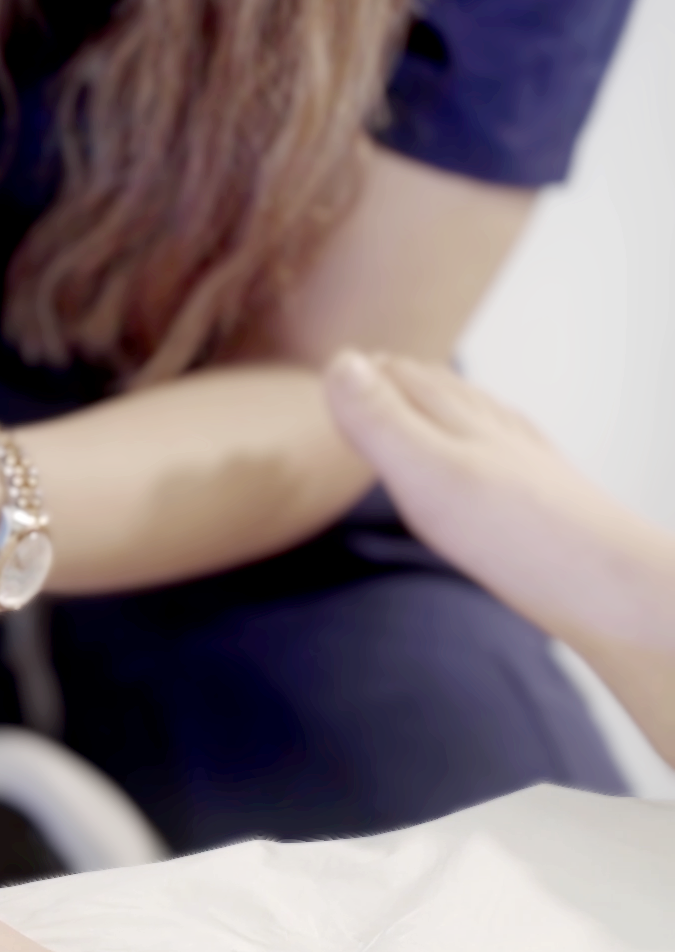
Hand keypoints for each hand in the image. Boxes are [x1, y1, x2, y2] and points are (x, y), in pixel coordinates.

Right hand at [324, 350, 668, 649]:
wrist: (619, 591)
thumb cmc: (520, 537)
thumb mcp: (429, 474)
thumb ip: (382, 422)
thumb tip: (339, 359)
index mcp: (463, 421)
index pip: (403, 379)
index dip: (366, 372)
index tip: (331, 368)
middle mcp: (497, 432)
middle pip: (439, 391)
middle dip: (401, 379)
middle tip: (366, 373)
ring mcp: (527, 463)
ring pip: (476, 417)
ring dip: (442, 403)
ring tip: (420, 399)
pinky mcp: (548, 499)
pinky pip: (507, 452)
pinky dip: (483, 439)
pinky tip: (490, 454)